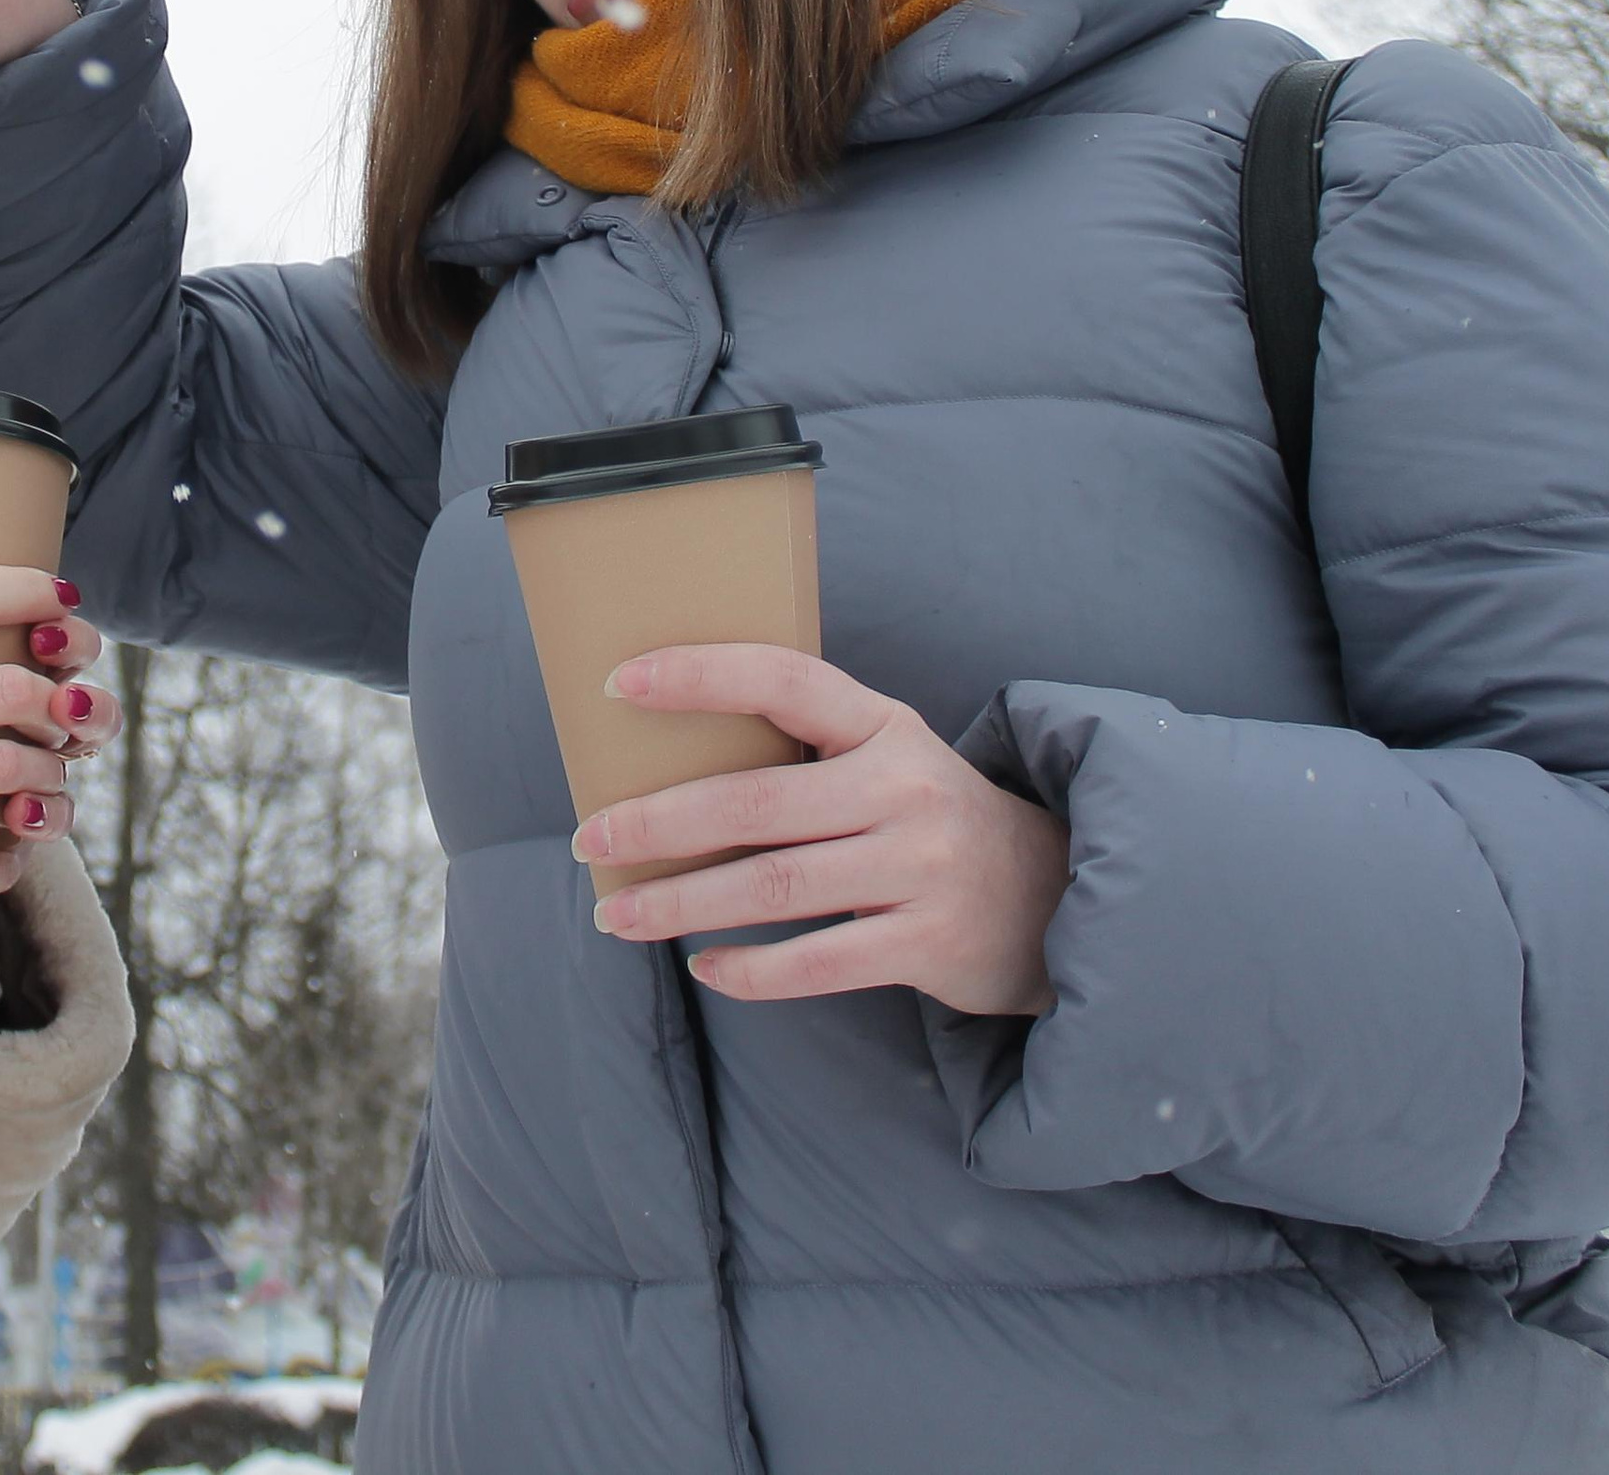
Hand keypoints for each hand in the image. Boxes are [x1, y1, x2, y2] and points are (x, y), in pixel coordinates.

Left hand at [574, 644, 1070, 1017]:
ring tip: (617, 913)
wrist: (1055, 896)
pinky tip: (704, 966)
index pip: (784, 680)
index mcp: (884, 726)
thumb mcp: (886, 756)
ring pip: (773, 887)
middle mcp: (903, 791)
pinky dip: (751, 970)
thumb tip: (665, 759)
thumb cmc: (928, 815)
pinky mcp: (927, 944)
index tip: (620, 683)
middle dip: (658, 822)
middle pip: (756, 802)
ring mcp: (919, 869)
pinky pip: (817, 962)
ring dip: (682, 902)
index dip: (701, 675)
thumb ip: (806, 749)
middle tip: (590, 837)